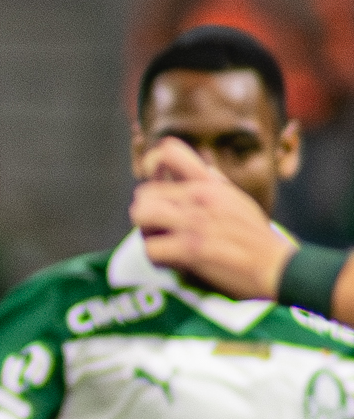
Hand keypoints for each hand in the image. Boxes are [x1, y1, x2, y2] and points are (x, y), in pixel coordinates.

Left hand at [128, 136, 286, 299]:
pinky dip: (156, 259)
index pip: (168, 152)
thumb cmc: (255, 237)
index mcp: (209, 184)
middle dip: (146, 215)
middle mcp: (200, 197)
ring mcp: (195, 222)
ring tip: (162, 244)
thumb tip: (204, 166)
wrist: (278, 266)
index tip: (155, 189)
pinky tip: (171, 262)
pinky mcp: (192, 248)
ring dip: (146, 233)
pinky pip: (150, 248)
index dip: (152, 168)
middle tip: (160, 231)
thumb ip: (216, 184)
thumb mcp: (238, 200)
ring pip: (141, 215)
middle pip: (143, 193)